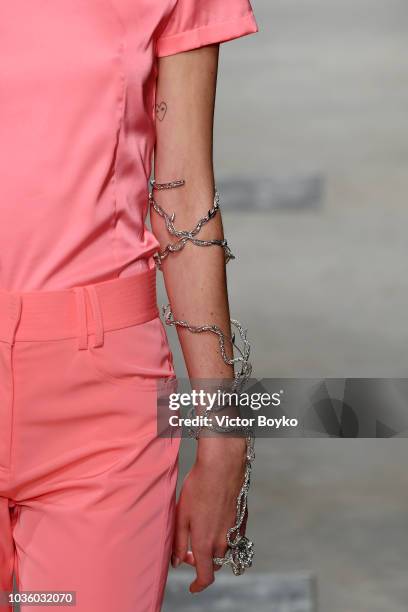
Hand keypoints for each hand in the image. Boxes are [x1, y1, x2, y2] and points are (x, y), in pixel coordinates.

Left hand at [171, 436, 247, 592]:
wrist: (222, 466)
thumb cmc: (199, 487)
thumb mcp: (182, 515)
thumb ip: (179, 542)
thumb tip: (177, 562)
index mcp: (206, 543)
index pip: (205, 576)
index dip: (198, 585)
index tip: (193, 586)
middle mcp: (223, 541)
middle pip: (214, 564)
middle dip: (202, 561)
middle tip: (190, 549)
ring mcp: (235, 531)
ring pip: (224, 550)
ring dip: (213, 548)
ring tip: (201, 530)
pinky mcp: (242, 520)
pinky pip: (234, 537)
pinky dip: (224, 536)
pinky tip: (215, 519)